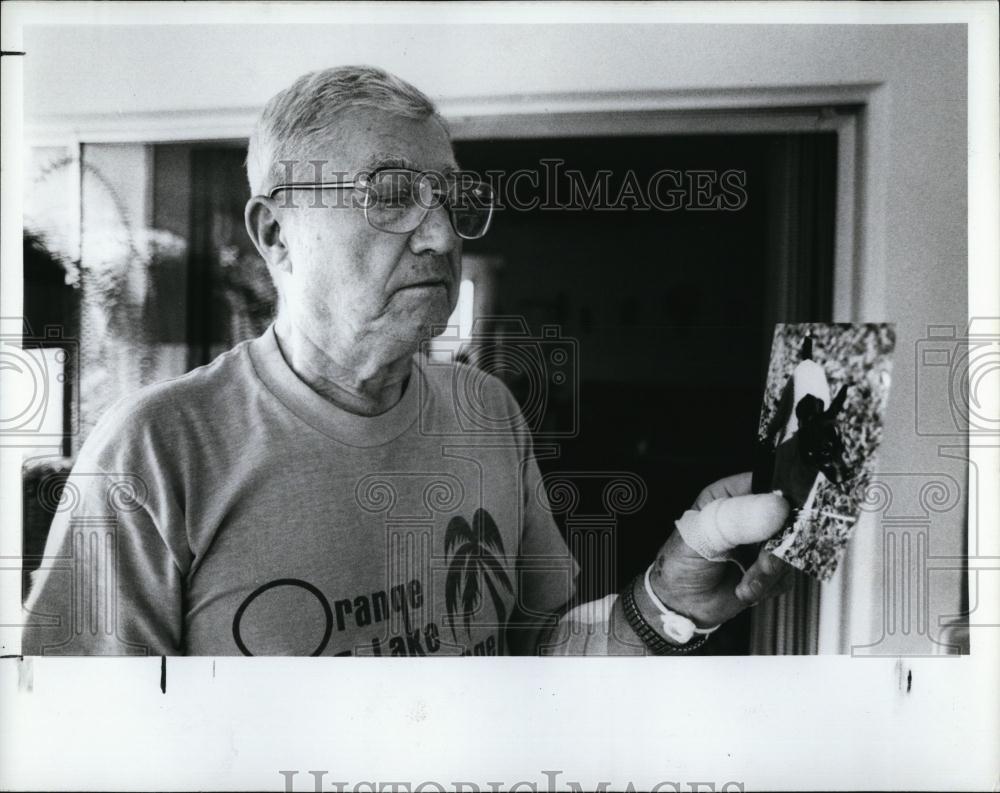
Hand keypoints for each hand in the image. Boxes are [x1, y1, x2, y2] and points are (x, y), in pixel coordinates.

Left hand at [648, 472, 792, 626]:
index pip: (767, 484)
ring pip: (789, 550)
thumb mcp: (702, 535)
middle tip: (761, 564)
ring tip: (746, 581)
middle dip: (775, 548)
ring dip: (769, 572)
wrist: (681, 604)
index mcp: (730, 495)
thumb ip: (735, 519)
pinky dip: (769, 586)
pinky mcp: (770, 568)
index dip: (778, 503)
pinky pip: (787, 575)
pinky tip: (746, 588)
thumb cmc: (681, 563)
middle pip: (787, 521)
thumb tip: (774, 507)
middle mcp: (750, 516)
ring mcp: (762, 543)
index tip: (775, 525)